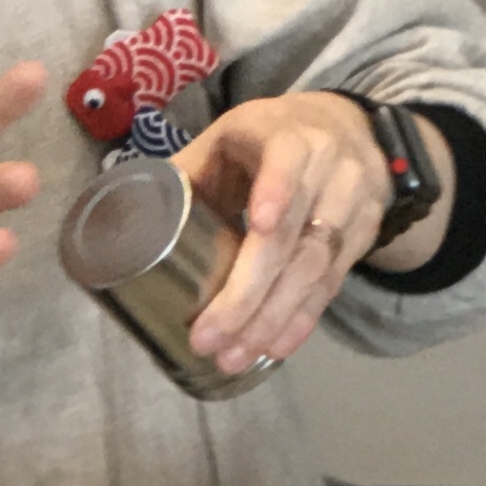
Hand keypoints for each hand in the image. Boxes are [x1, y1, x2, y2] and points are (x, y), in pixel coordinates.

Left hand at [174, 92, 395, 372]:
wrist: (346, 129)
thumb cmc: (264, 140)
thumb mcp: (226, 139)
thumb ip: (186, 174)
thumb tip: (121, 221)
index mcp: (284, 132)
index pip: (287, 157)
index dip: (276, 190)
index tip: (260, 225)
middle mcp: (328, 165)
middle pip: (294, 234)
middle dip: (250, 293)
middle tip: (210, 338)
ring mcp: (352, 202)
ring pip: (316, 266)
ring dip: (273, 318)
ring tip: (235, 356)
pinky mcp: (364, 235)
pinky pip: (333, 283)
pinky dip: (302, 319)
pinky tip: (276, 346)